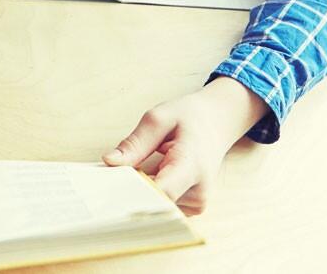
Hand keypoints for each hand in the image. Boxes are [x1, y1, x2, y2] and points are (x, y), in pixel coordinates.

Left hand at [103, 77, 269, 214]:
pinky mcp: (192, 207)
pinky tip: (147, 177)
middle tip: (111, 175)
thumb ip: (135, 143)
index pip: (163, 192)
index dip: (135, 193)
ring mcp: (197, 203)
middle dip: (130, 192)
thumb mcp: (159, 119)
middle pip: (156, 204)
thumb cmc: (190, 118)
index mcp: (192, 164)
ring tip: (136, 169)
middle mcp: (198, 190)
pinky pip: (162, 207)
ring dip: (139, 192)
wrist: (217, 123)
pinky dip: (149, 195)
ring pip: (156, 208)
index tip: (112, 185)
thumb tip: (110, 162)